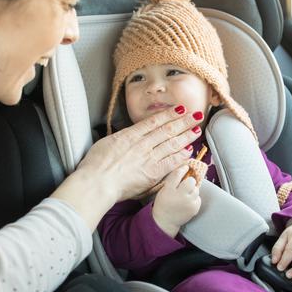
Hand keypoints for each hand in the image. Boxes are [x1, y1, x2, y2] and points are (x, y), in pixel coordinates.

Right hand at [77, 106, 202, 201]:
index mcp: (129, 135)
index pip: (153, 122)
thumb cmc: (95, 166)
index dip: (169, 114)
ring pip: (172, 143)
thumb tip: (124, 138)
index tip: (179, 109)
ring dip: (186, 136)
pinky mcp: (153, 172)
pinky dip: (181, 155)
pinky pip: (171, 161)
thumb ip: (119, 140)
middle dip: (184, 121)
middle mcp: (142, 144)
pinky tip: (189, 151)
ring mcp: (148, 157)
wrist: (97, 181)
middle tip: (196, 115)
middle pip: (167, 129)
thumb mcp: (105, 144)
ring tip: (196, 130)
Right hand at [152, 165, 200, 236]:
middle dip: (189, 181)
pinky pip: (198, 198)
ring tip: (186, 195)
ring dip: (192, 190)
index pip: (178, 174)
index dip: (183, 169)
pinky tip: (188, 202)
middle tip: (185, 185)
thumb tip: (185, 169)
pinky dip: (194, 198)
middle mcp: (179, 196)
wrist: (165, 220)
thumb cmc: (164, 203)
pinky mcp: (194, 209)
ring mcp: (188, 203)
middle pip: (191, 181)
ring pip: (196, 189)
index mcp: (169, 190)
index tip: (186, 168)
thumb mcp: (164, 190)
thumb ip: (173, 181)